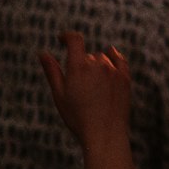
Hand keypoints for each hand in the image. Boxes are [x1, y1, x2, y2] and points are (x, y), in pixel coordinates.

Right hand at [39, 33, 132, 148]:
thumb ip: (52, 71)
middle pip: (87, 56)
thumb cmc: (77, 116)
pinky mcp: (125, 77)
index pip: (75, 40)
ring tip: (92, 89)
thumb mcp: (59, 95)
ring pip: (102, 60)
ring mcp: (113, 70)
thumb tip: (42, 53)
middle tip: (77, 87)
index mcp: (79, 67)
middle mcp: (98, 64)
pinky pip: (119, 60)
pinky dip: (113, 57)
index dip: (67, 36)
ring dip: (96, 66)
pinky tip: (110, 55)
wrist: (104, 133)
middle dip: (80, 65)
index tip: (61, 39)